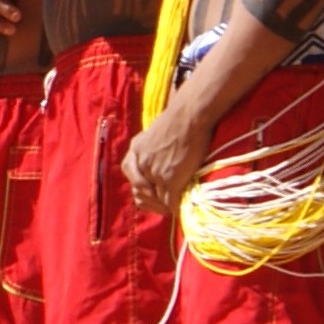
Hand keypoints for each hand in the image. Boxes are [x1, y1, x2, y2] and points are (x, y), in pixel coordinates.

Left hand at [123, 102, 209, 216]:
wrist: (190, 115)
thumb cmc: (179, 121)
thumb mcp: (154, 135)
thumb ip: (150, 151)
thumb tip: (159, 163)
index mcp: (135, 151)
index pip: (133, 181)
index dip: (144, 192)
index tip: (155, 196)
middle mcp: (140, 162)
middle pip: (140, 193)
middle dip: (153, 202)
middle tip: (165, 206)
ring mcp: (154, 172)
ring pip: (156, 200)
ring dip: (164, 207)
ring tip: (173, 207)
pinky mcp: (169, 178)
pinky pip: (169, 201)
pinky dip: (175, 208)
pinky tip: (181, 207)